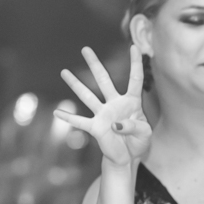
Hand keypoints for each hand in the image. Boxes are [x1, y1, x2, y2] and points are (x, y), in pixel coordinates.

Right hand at [54, 45, 151, 166]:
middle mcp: (115, 104)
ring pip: (88, 96)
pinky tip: (57, 112)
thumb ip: (134, 126)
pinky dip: (69, 118)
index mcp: (132, 101)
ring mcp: (103, 114)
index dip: (135, 63)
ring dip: (76, 85)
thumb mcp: (145, 133)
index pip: (135, 79)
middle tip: (85, 49)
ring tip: (64, 71)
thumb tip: (115, 124)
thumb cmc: (138, 141)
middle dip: (95, 64)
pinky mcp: (96, 128)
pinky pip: (80, 122)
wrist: (128, 157)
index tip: (135, 46)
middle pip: (104, 80)